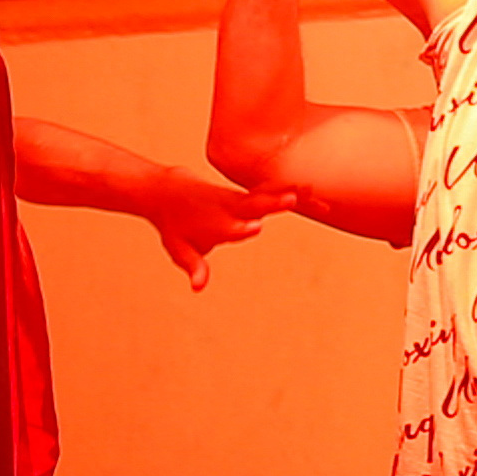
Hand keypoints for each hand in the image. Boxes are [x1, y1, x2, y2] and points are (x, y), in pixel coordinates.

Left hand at [139, 168, 296, 288]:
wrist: (165, 191)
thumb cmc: (174, 226)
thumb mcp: (180, 250)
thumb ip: (194, 267)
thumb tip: (198, 287)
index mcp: (214, 225)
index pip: (231, 228)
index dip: (241, 228)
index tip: (255, 226)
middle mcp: (228, 209)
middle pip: (252, 205)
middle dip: (271, 203)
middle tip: (292, 199)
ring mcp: (237, 198)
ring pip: (264, 195)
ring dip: (288, 194)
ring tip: (311, 191)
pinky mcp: (243, 193)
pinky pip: (267, 191)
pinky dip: (287, 190)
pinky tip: (309, 187)